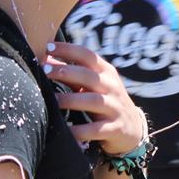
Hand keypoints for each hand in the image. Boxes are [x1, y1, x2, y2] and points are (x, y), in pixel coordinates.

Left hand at [46, 41, 144, 155]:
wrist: (133, 128)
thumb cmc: (105, 100)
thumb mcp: (93, 85)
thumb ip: (72, 74)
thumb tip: (45, 61)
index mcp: (106, 72)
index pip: (88, 55)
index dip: (68, 50)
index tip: (48, 47)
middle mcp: (112, 87)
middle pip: (89, 76)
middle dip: (66, 72)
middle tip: (45, 71)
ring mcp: (115, 108)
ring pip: (93, 101)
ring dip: (71, 100)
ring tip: (53, 100)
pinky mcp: (115, 128)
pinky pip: (95, 130)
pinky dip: (80, 130)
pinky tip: (66, 131)